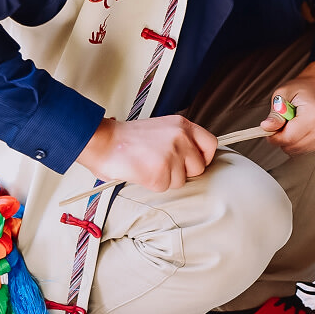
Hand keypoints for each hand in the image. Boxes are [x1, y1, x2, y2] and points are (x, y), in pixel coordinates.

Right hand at [76, 116, 217, 192]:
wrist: (103, 141)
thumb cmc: (126, 138)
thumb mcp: (161, 129)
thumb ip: (180, 140)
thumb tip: (193, 158)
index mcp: (182, 125)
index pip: (211, 144)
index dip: (204, 157)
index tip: (193, 163)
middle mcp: (181, 138)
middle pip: (198, 167)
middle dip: (182, 172)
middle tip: (162, 166)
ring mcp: (172, 155)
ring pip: (181, 180)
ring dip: (165, 179)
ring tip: (148, 166)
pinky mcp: (160, 172)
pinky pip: (164, 187)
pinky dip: (152, 184)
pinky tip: (141, 172)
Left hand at [260, 62, 314, 154]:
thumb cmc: (302, 91)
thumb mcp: (283, 94)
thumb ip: (275, 113)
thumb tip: (267, 127)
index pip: (288, 138)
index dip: (274, 136)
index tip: (269, 129)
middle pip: (292, 147)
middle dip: (282, 137)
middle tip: (284, 121)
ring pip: (296, 150)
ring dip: (290, 140)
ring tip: (295, 123)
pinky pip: (303, 150)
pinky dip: (298, 141)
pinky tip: (302, 129)